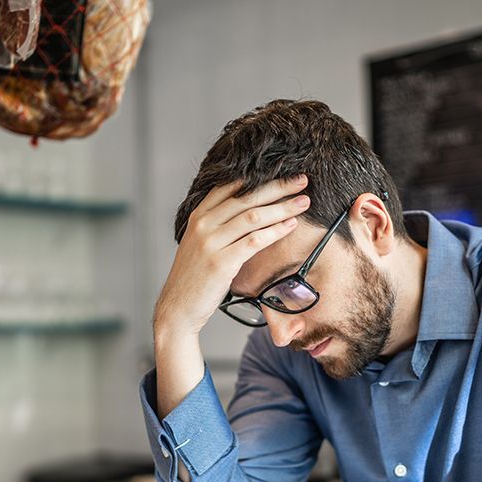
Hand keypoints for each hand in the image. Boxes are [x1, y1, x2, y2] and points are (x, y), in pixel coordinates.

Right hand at [153, 175, 310, 338]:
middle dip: (278, 186)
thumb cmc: (194, 278)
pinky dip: (276, 231)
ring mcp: (210, 243)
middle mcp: (202, 224)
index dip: (260, 177)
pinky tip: (291, 225)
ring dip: (283, 207)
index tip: (283, 172)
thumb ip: (217, 225)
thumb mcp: (199, 244)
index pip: (231, 186)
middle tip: (302, 180)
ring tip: (304, 202)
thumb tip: (248, 211)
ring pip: (253, 216)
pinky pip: (254, 241)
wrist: (177, 308)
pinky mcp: (221, 262)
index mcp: (197, 216)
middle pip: (246, 197)